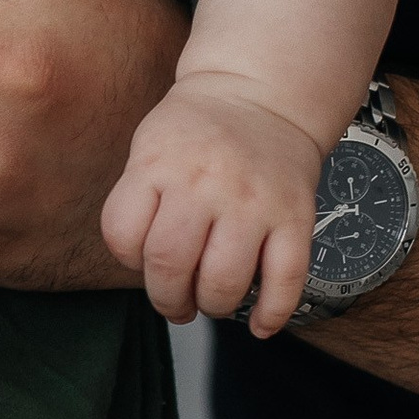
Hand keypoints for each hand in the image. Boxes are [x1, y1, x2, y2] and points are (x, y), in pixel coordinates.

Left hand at [101, 75, 324, 330]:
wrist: (261, 94)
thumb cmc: (196, 133)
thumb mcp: (150, 147)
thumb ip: (140, 200)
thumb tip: (145, 271)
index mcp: (159, 164)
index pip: (123, 235)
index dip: (128, 260)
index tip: (142, 259)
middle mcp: (206, 183)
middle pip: (170, 265)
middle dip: (168, 299)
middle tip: (176, 302)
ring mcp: (254, 202)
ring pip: (225, 281)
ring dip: (213, 306)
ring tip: (212, 301)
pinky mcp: (295, 216)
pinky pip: (286, 279)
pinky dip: (272, 314)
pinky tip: (259, 325)